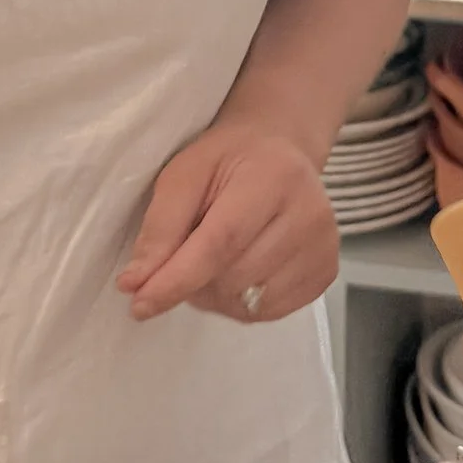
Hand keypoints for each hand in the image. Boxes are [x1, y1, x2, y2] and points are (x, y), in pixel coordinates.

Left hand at [119, 123, 338, 322]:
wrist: (280, 150)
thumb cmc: (228, 159)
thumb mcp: (184, 173)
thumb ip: (160, 227)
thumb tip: (136, 283)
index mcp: (274, 177)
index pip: (221, 243)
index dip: (176, 279)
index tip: (138, 303)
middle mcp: (310, 214)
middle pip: (233, 278)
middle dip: (193, 282)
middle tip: (185, 254)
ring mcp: (324, 247)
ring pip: (249, 303)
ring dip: (216, 295)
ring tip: (213, 259)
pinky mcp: (326, 273)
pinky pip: (268, 312)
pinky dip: (241, 302)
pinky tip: (238, 269)